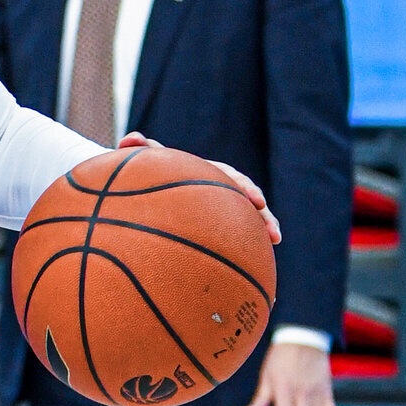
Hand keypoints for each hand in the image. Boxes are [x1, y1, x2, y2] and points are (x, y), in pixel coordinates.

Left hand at [119, 134, 280, 246]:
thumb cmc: (146, 173)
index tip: (257, 201)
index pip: (231, 178)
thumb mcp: (143, 161)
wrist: (143, 187)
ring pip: (245, 220)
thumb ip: (138, 150)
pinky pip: (232, 237)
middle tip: (272, 232)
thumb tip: (131, 138)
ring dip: (261, 230)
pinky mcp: (214, 225)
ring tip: (274, 243)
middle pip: (246, 201)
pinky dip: (244, 249)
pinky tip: (254, 268)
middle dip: (263, 216)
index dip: (245, 189)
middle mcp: (218, 189)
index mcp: (207, 173)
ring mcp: (218, 207)